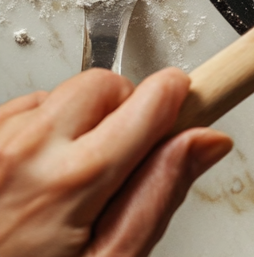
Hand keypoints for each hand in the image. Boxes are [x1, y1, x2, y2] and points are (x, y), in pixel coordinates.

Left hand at [0, 67, 231, 256]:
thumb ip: (158, 197)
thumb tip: (206, 141)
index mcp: (73, 181)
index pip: (157, 95)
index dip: (178, 103)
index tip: (186, 112)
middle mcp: (26, 150)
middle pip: (108, 84)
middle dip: (123, 113)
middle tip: (116, 167)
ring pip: (59, 95)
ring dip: (74, 125)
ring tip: (62, 187)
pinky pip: (15, 114)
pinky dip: (32, 136)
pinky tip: (27, 185)